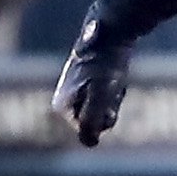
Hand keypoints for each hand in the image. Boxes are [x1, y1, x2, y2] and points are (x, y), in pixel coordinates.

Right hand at [52, 28, 131, 145]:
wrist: (110, 32)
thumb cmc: (104, 65)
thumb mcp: (99, 97)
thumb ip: (91, 122)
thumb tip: (90, 143)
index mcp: (61, 105)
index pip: (88, 130)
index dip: (103, 117)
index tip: (102, 94)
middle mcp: (65, 100)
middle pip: (96, 122)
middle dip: (109, 108)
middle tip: (110, 85)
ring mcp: (76, 91)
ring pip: (104, 110)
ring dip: (114, 98)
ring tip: (113, 78)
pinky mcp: (88, 83)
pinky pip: (108, 98)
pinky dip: (115, 90)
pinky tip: (115, 75)